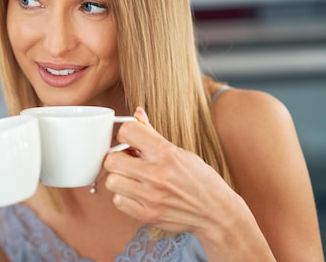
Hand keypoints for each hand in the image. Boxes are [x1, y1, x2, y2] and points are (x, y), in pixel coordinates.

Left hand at [104, 107, 237, 234]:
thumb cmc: (201, 181)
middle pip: (111, 160)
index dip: (125, 134)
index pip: (127, 131)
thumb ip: (153, 134)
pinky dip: (124, 197)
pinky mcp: (148, 215)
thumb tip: (136, 113)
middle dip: (117, 158)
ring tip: (132, 178)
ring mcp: (152, 197)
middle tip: (128, 161)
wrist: (218, 214)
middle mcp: (157, 175)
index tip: (130, 141)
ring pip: (111, 181)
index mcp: (166, 154)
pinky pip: (118, 201)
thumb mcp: (181, 153)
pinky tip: (136, 193)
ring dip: (119, 178)